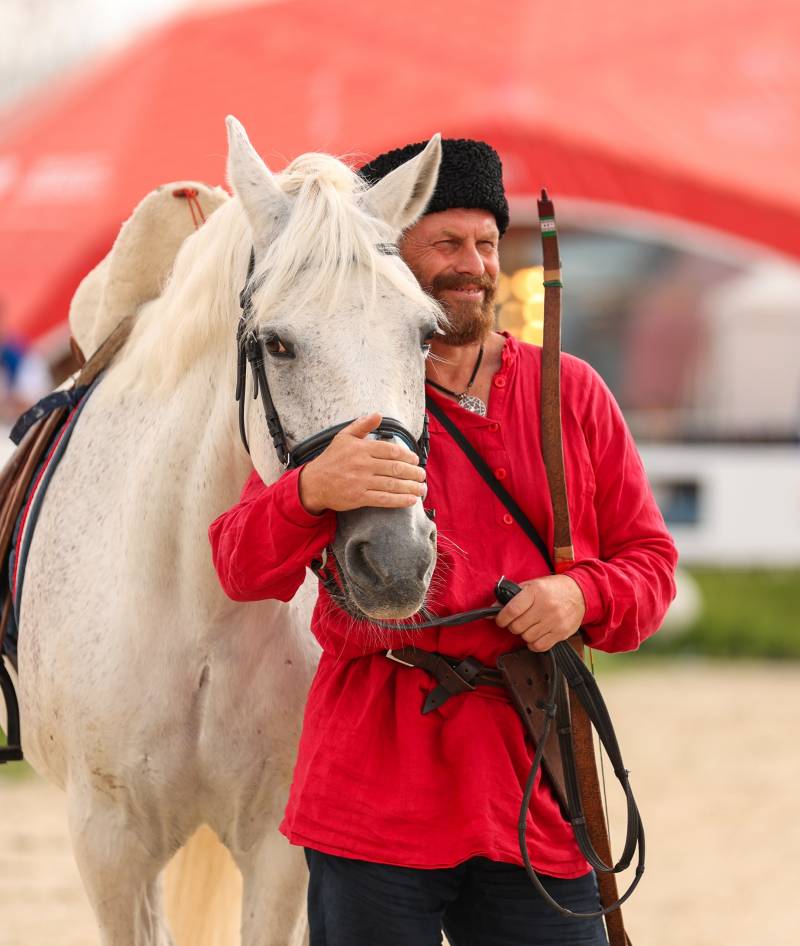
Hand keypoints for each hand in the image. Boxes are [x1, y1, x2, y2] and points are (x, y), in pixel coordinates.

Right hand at [298, 413, 426, 513]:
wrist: (314, 483)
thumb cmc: (331, 459)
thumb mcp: (344, 437)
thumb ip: (362, 425)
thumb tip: (378, 414)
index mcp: (361, 448)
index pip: (391, 450)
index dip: (407, 456)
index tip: (416, 460)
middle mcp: (362, 464)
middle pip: (395, 468)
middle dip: (413, 472)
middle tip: (423, 475)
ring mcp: (360, 482)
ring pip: (392, 484)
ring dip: (411, 487)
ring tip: (422, 488)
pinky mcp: (358, 498)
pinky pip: (384, 499)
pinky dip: (400, 500)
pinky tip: (411, 500)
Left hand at [495, 574, 585, 650]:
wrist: (579, 593)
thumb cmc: (551, 589)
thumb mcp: (531, 586)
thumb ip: (511, 597)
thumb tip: (492, 610)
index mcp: (535, 592)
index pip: (511, 611)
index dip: (501, 618)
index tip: (500, 620)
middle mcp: (545, 606)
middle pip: (517, 626)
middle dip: (512, 626)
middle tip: (516, 622)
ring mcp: (554, 621)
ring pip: (527, 637)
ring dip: (524, 634)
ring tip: (529, 626)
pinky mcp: (561, 633)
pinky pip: (539, 646)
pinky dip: (533, 643)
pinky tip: (536, 634)